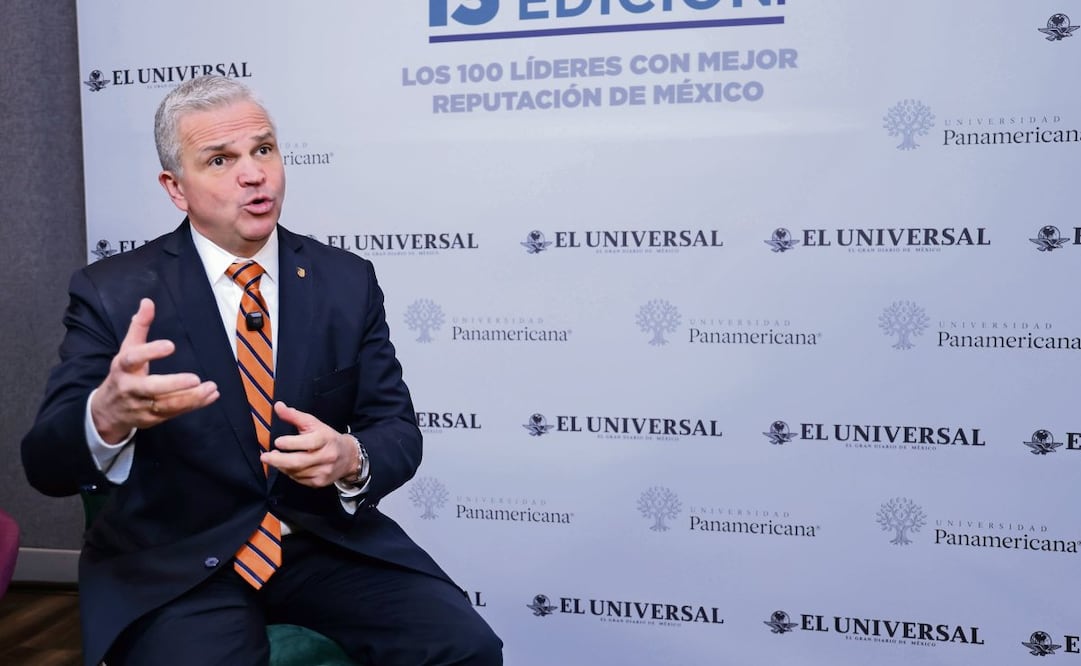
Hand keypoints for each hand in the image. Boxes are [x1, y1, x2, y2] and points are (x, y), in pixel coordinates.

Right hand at [89, 298, 218, 442]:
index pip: (133, 358)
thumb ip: (139, 327)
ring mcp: (141, 406)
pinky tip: (211, 395)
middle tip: (196, 378)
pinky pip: (175, 413)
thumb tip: (148, 301)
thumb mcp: (127, 349)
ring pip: (166, 405)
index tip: (171, 346)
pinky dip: (194, 405)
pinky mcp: (152, 419)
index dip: (150, 352)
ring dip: (191, 398)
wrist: (106, 411)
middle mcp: (130, 388)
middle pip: (150, 388)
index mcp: (123, 367)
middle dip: (173, 384)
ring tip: (211, 387)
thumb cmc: (123, 374)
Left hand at [264, 401, 356, 486]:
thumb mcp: (314, 423)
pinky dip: (289, 473)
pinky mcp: (320, 482)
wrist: (349, 457)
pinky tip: (286, 466)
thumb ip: (294, 416)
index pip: (309, 442)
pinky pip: (299, 479)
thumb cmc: (327, 438)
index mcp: (326, 439)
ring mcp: (324, 471)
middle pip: (300, 461)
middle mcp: (326, 456)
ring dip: (282, 466)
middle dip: (279, 460)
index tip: (277, 442)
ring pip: (297, 472)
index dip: (292, 443)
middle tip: (265, 457)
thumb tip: (277, 406)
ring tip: (274, 458)